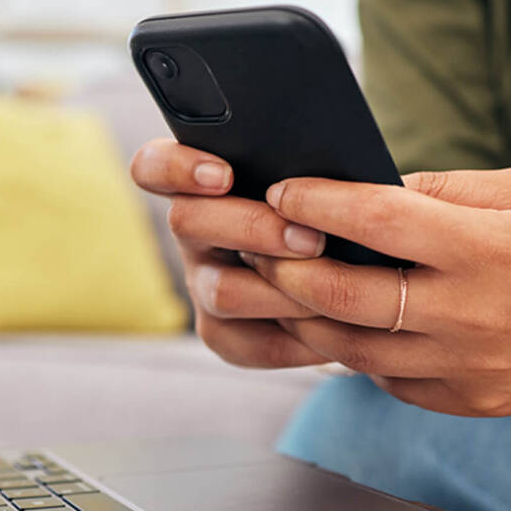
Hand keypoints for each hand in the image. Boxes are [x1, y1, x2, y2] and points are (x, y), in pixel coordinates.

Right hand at [130, 138, 330, 367]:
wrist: (357, 280)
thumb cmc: (330, 209)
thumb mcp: (318, 179)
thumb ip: (307, 171)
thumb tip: (333, 173)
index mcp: (203, 183)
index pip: (154, 167)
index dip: (175, 169)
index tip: (222, 175)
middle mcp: (194, 234)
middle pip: (187, 221)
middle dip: (254, 229)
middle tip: (312, 239)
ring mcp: (203, 285)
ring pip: (221, 290)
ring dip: (283, 288)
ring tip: (336, 284)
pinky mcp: (224, 335)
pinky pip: (252, 343)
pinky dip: (300, 337)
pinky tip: (339, 327)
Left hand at [242, 167, 510, 415]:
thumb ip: (440, 191)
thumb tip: (364, 188)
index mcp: (487, 249)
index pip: (376, 221)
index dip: (316, 201)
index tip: (281, 188)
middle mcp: (472, 315)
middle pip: (345, 297)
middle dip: (284, 269)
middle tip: (256, 246)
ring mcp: (469, 369)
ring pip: (352, 351)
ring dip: (305, 318)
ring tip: (281, 288)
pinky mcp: (470, 402)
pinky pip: (388, 381)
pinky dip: (356, 352)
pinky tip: (342, 325)